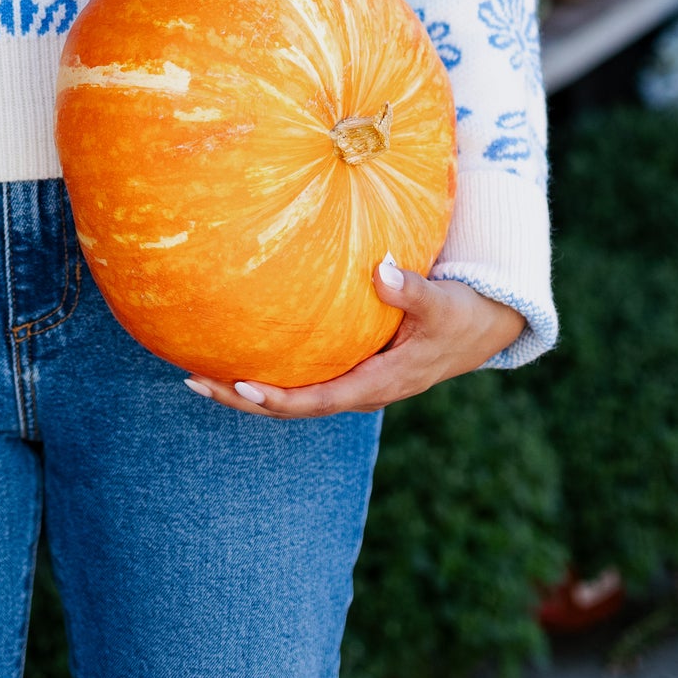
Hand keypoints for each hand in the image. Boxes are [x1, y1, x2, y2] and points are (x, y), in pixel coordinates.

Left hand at [185, 258, 525, 418]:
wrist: (484, 328)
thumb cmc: (462, 314)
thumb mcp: (442, 303)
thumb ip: (411, 290)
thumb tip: (381, 270)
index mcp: (379, 384)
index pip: (318, 400)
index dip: (278, 398)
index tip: (240, 386)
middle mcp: (360, 391)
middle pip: (292, 407)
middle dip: (243, 398)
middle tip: (194, 381)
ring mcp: (354, 383)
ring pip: (294, 396)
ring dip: (248, 389)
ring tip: (199, 373)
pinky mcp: (352, 368)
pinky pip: (304, 378)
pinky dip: (270, 371)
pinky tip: (240, 352)